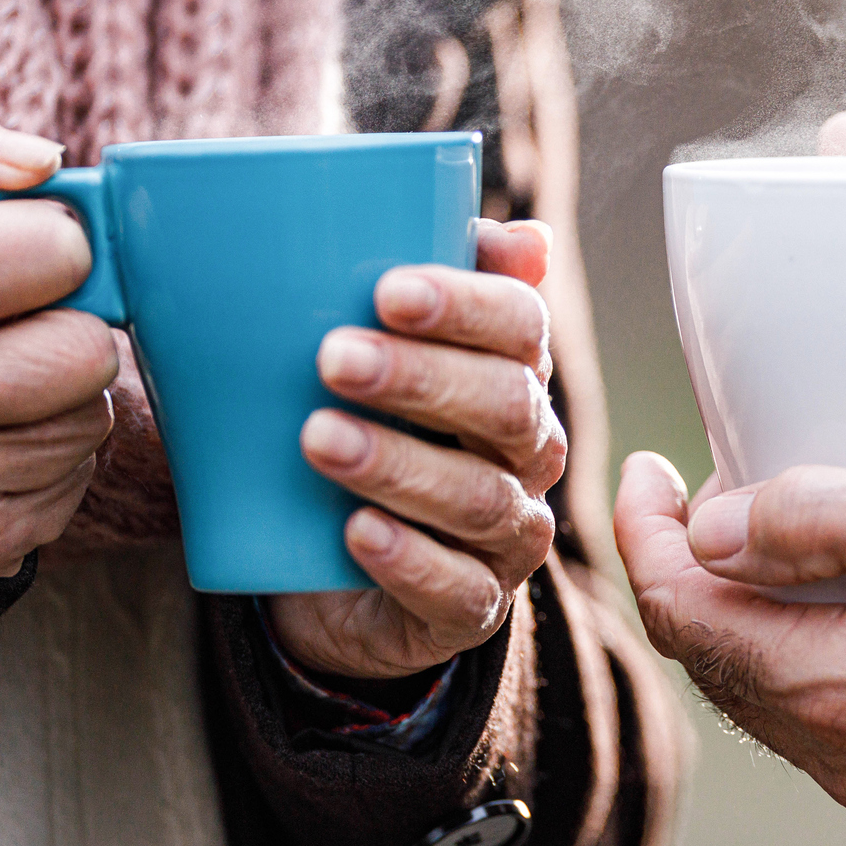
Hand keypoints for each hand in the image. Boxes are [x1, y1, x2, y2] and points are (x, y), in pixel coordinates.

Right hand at [0, 99, 118, 581]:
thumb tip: (43, 158)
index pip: (60, 248)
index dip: (50, 246)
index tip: (10, 262)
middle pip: (90, 345)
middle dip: (64, 329)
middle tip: (6, 333)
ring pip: (94, 415)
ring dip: (62, 398)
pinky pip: (80, 478)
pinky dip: (52, 460)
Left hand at [267, 221, 563, 679]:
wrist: (327, 568)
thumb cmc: (358, 429)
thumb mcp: (370, 353)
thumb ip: (410, 287)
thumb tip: (514, 236)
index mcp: (511, 374)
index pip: (521, 327)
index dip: (465, 304)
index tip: (386, 288)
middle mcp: (527, 452)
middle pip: (507, 406)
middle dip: (422, 379)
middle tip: (333, 356)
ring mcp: (507, 536)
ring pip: (480, 498)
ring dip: (398, 464)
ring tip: (318, 438)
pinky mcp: (470, 608)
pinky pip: (459, 590)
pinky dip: (408, 559)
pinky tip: (356, 531)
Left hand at [615, 451, 845, 845]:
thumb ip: (818, 517)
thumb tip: (709, 529)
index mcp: (839, 690)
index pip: (686, 614)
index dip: (647, 536)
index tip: (649, 472)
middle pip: (732, 666)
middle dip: (704, 579)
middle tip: (709, 499)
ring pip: (796, 709)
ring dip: (773, 631)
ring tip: (792, 553)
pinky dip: (841, 679)